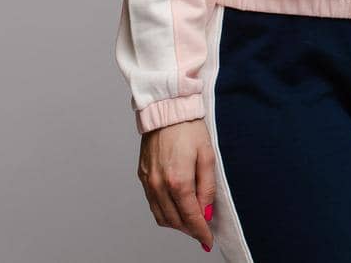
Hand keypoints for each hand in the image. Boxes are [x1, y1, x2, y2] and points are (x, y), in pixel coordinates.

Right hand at [137, 119, 215, 251]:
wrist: (166, 109)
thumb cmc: (189, 128)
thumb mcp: (207, 156)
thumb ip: (207, 187)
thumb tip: (206, 211)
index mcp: (178, 180)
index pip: (190, 217)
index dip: (201, 232)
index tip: (208, 241)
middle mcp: (159, 185)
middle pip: (174, 221)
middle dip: (189, 230)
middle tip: (202, 231)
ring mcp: (148, 181)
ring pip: (161, 216)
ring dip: (176, 224)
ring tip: (191, 221)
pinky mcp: (142, 176)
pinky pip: (152, 204)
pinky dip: (164, 212)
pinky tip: (176, 207)